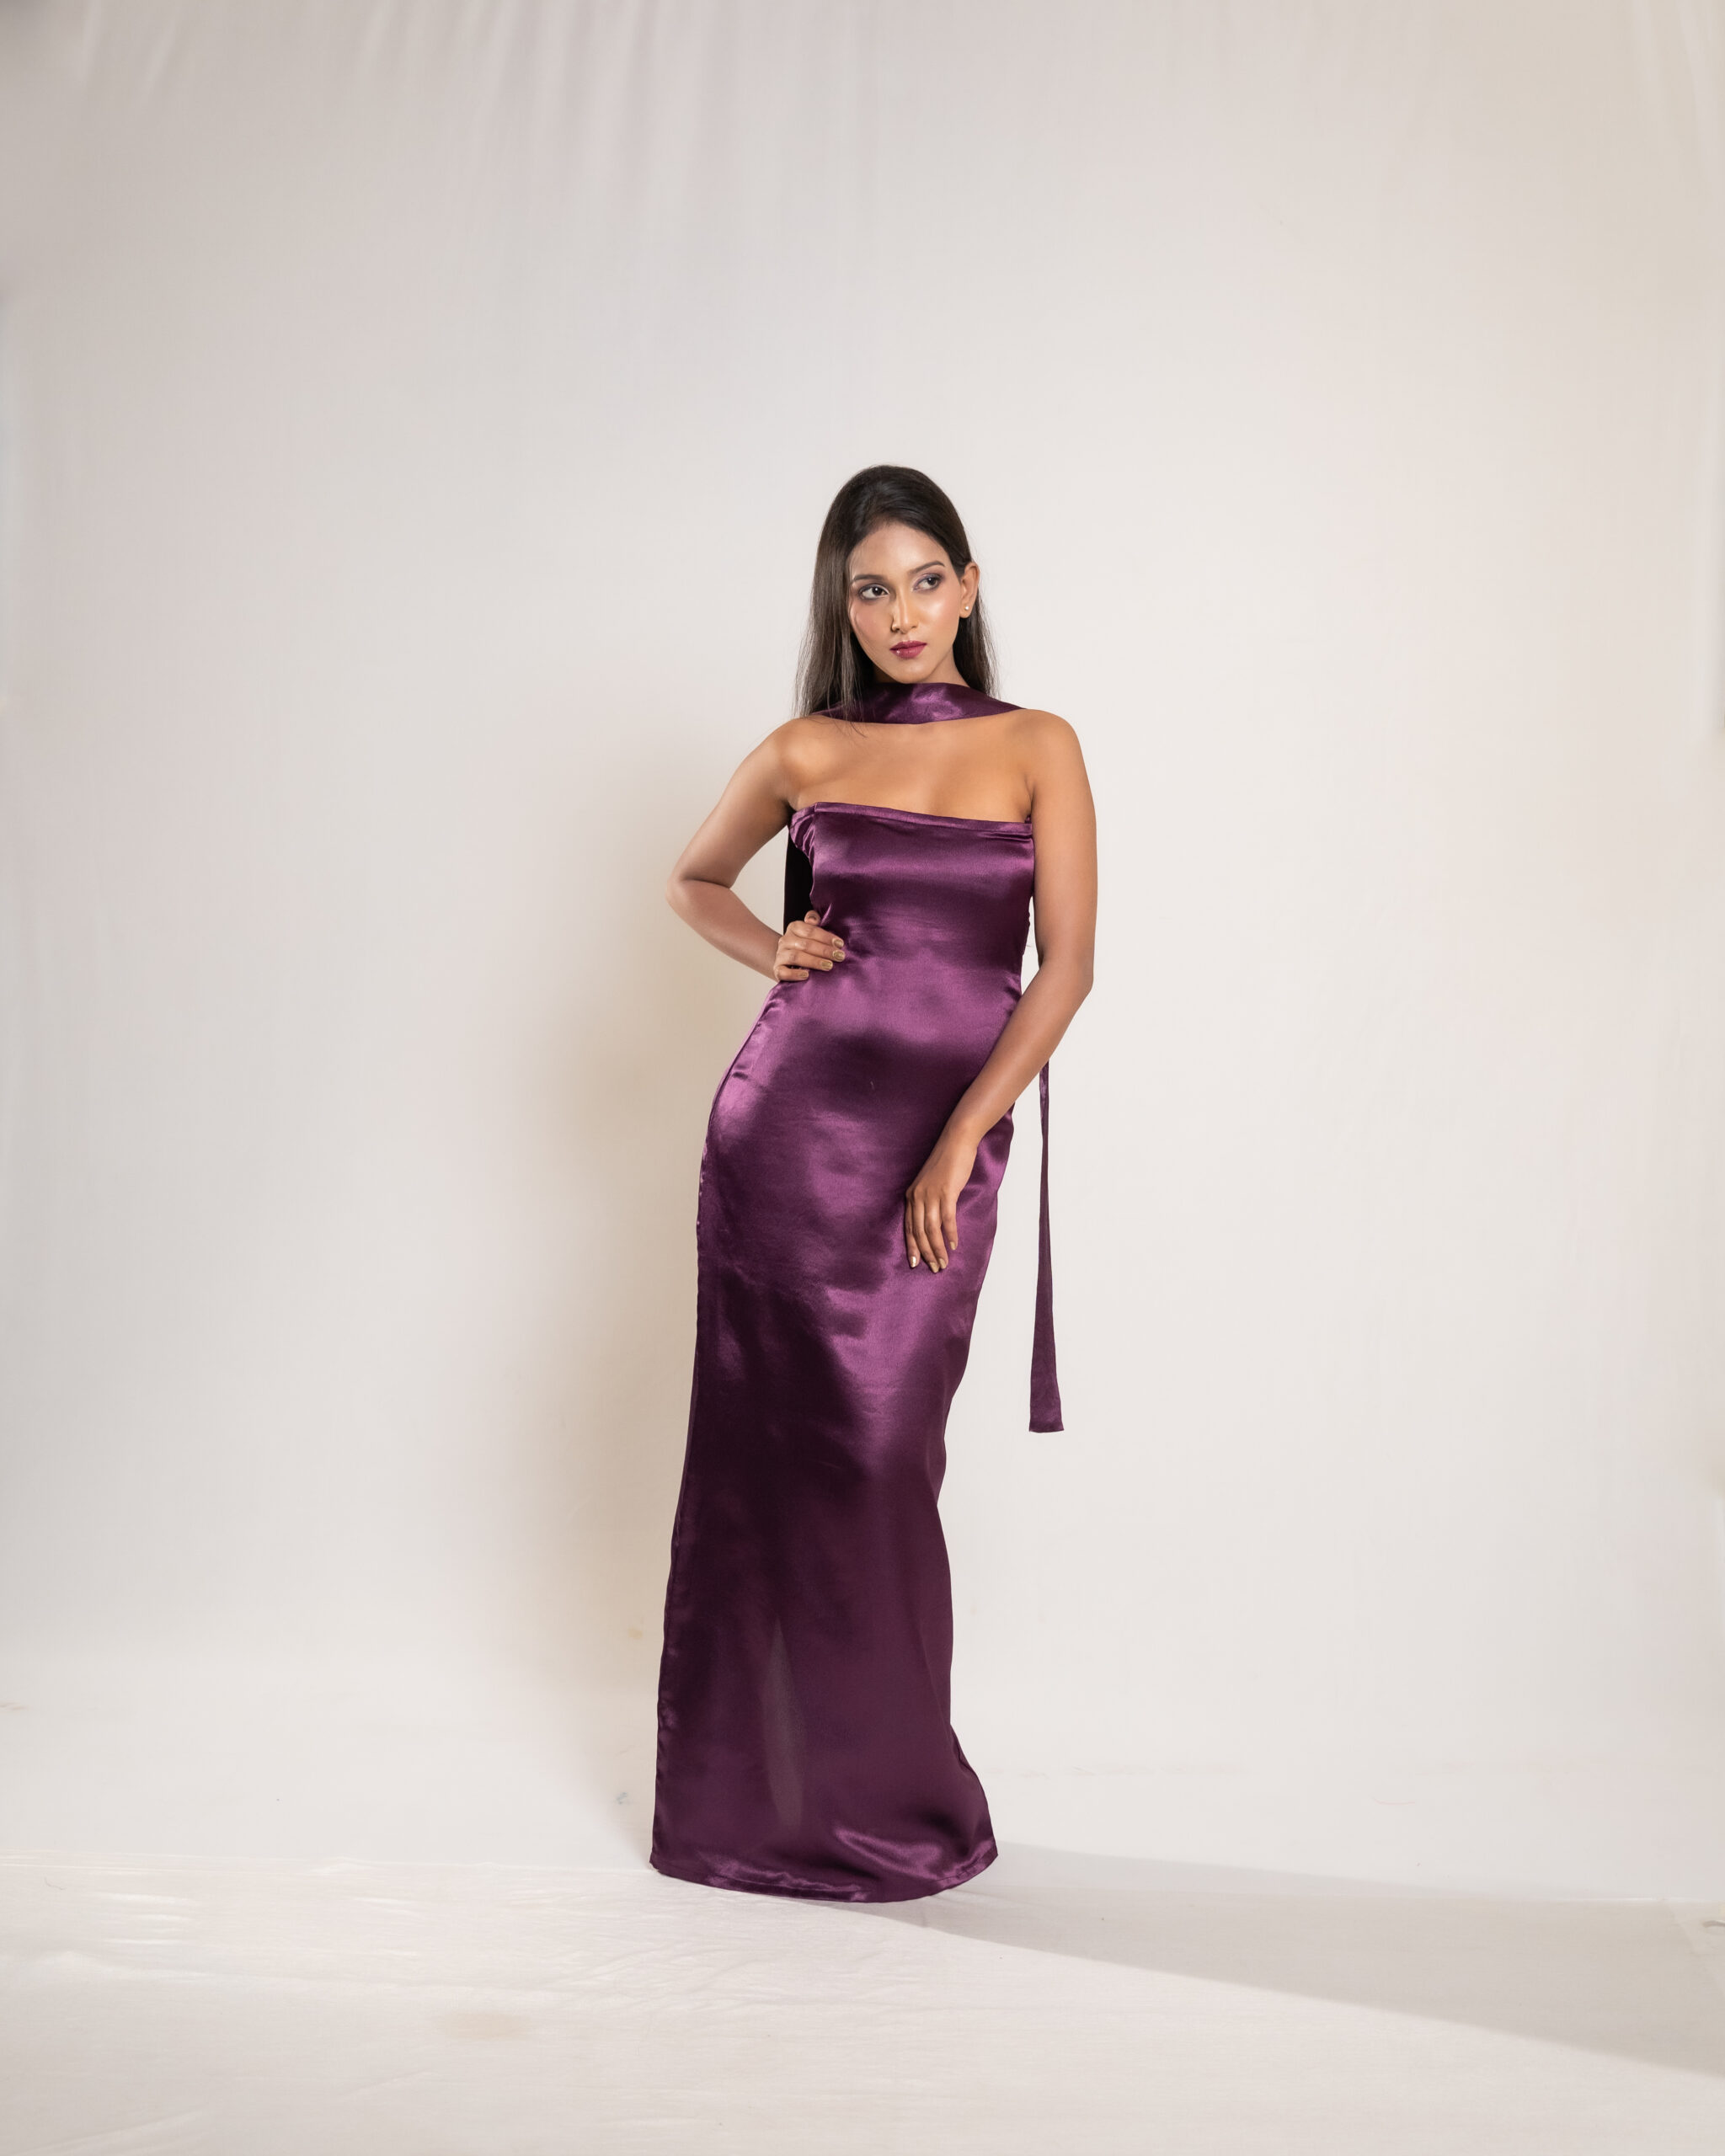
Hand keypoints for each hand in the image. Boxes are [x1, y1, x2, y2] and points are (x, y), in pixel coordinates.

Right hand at [774, 911, 845, 982]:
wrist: (788, 961)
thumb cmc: (805, 945)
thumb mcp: (811, 932)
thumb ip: (814, 921)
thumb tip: (813, 919)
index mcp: (794, 927)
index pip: (810, 930)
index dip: (826, 937)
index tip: (840, 944)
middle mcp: (785, 940)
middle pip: (805, 944)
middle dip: (824, 950)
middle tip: (839, 956)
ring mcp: (780, 955)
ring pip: (796, 957)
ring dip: (814, 961)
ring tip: (829, 966)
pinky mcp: (777, 969)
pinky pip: (783, 972)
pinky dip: (794, 974)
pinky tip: (807, 975)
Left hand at [904, 1127, 977, 1271]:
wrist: (956, 1142)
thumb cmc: (946, 1162)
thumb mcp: (931, 1183)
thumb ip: (929, 1200)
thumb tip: (935, 1221)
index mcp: (912, 1195)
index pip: (908, 1227)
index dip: (912, 1246)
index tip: (914, 1263)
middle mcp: (918, 1196)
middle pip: (918, 1231)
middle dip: (926, 1253)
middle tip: (934, 1268)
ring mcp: (931, 1194)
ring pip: (931, 1229)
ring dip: (938, 1248)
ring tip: (944, 1263)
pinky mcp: (946, 1191)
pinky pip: (947, 1218)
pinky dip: (950, 1234)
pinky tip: (953, 1245)